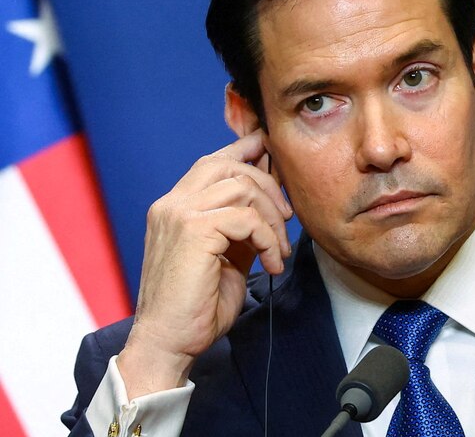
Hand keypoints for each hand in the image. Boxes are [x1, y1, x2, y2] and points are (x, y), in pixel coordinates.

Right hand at [117, 130, 291, 398]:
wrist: (168, 343)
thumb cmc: (197, 306)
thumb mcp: (227, 256)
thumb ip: (241, 225)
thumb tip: (270, 202)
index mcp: (175, 207)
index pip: (212, 162)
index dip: (244, 151)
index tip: (270, 156)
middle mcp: (172, 204)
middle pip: (230, 167)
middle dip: (268, 186)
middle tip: (287, 218)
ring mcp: (179, 214)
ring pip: (242, 188)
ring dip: (272, 219)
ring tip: (278, 250)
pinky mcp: (193, 231)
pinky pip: (247, 219)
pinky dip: (268, 239)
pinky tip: (271, 264)